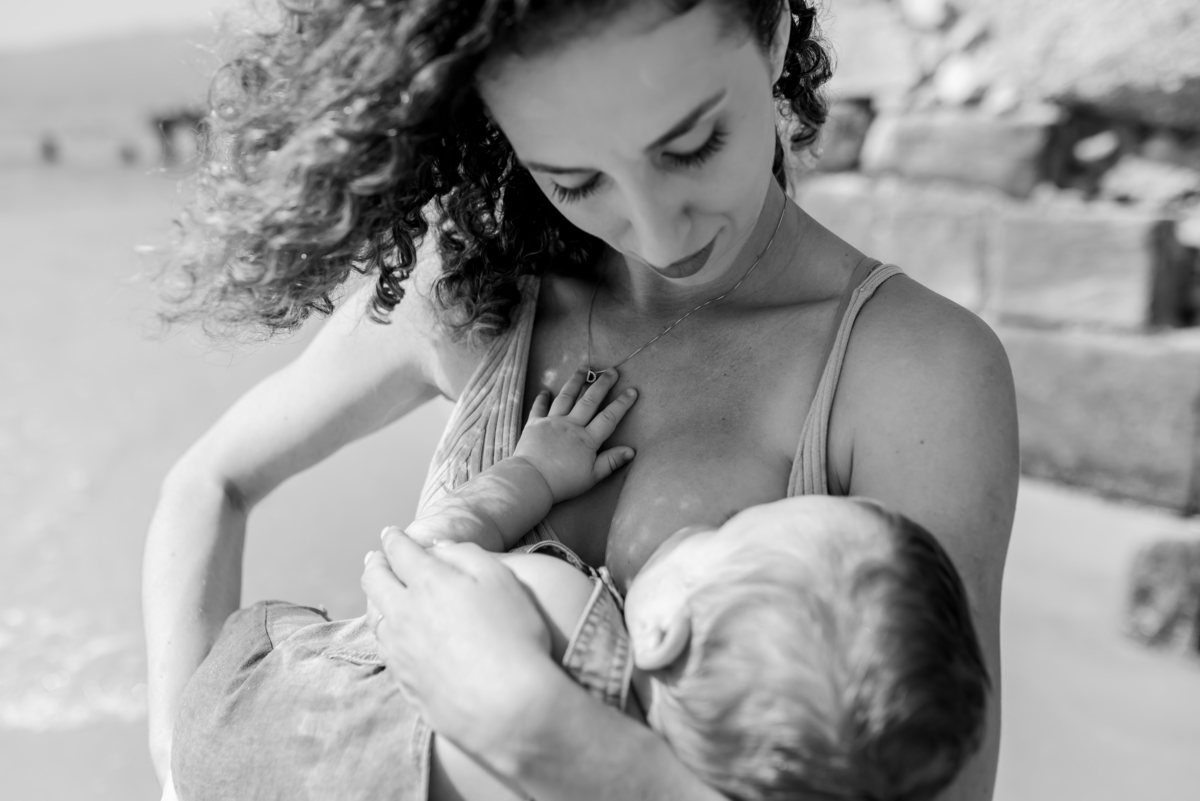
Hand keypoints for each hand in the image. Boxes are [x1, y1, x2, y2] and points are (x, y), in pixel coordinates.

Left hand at [361, 530, 559, 759]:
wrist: (508, 706)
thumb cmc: (513, 636)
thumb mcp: (500, 580)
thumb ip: (467, 555)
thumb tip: (438, 548)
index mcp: (428, 582)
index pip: (400, 552)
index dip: (394, 539)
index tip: (390, 533)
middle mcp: (404, 613)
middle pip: (376, 582)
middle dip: (374, 564)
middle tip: (374, 557)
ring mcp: (400, 650)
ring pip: (375, 617)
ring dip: (373, 599)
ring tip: (377, 593)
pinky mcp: (404, 681)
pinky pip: (384, 649)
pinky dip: (382, 632)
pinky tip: (390, 634)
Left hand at [513, 368, 636, 502]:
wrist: (531, 481)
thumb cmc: (563, 482)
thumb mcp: (592, 476)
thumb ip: (611, 461)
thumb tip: (631, 450)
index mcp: (587, 439)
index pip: (609, 418)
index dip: (622, 404)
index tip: (632, 391)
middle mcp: (571, 425)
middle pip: (589, 401)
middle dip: (602, 384)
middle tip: (612, 371)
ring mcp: (552, 422)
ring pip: (566, 397)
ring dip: (576, 381)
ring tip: (583, 368)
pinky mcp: (534, 424)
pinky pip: (539, 407)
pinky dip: (542, 398)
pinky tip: (545, 390)